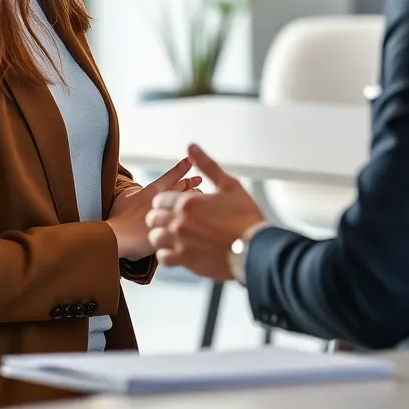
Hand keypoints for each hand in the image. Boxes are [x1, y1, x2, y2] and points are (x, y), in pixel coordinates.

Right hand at [106, 159, 200, 260]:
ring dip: (194, 198)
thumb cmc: (118, 217)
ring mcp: (168, 217)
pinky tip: (196, 217)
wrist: (117, 237)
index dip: (180, 168)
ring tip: (200, 194)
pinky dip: (191, 217)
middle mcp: (164, 202)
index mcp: (152, 191)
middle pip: (181, 190)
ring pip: (185, 205)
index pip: (170, 176)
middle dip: (190, 183)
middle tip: (198, 178)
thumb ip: (136, 190)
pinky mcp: (170, 232)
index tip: (189, 161)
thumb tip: (140, 188)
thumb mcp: (124, 197)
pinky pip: (183, 222)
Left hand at [145, 144, 264, 281]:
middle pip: (153, 218)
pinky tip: (177, 251)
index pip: (160, 200)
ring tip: (173, 235)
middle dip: (160, 217)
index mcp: (188, 202)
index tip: (174, 205)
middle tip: (172, 220)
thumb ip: (206, 165)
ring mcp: (181, 243)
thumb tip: (191, 147)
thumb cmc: (245, 217)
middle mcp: (180, 222)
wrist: (255, 248)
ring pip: (155, 238)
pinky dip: (167, 255)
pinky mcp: (186, 261)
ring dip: (161, 236)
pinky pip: (163, 259)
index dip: (166, 201)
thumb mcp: (228, 184)